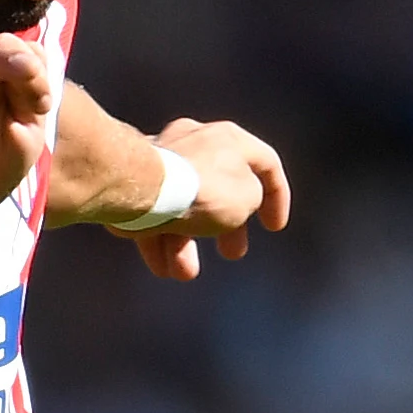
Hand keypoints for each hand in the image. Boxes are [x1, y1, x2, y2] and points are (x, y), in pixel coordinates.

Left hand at [122, 118, 288, 281]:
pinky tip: (162, 267)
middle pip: (220, 187)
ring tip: (184, 273)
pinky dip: (160, 240)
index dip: (277, 197)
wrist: (140, 187)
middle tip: (232, 253)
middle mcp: (195, 140)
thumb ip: (250, 199)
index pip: (266, 163)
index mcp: (229, 138)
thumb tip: (232, 205)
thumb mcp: (247, 199)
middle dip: (227, 228)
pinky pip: (154, 212)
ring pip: (182, 205)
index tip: (273, 227)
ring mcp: (162, 159)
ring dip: (186, 244)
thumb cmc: (200, 190)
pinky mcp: (135, 179)